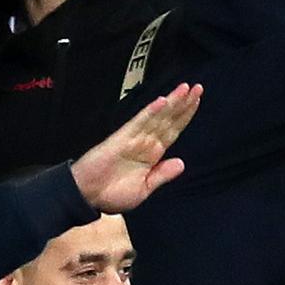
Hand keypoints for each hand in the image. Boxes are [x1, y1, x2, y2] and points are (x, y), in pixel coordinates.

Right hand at [71, 83, 202, 212]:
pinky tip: (161, 102)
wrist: (86, 197)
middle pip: (168, 120)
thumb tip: (181, 163)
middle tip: (197, 87)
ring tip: (185, 88)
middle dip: (183, 104)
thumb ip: (161, 175)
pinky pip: (138, 123)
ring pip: (157, 117)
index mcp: (152, 154)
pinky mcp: (121, 139)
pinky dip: (150, 112)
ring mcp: (134, 139)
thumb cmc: (111, 194)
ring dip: (172, 102)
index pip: (173, 131)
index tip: (196, 101)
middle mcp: (145, 143)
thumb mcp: (143, 189)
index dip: (185, 116)